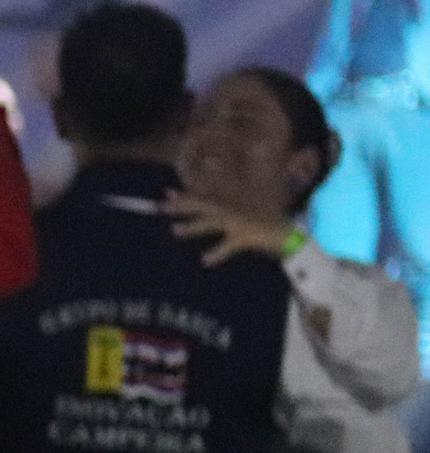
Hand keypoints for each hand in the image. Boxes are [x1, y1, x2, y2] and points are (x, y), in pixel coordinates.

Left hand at [161, 192, 295, 265]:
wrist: (291, 234)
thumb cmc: (268, 223)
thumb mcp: (248, 212)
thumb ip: (232, 206)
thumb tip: (217, 203)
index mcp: (232, 203)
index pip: (206, 197)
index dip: (187, 195)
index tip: (167, 192)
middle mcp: (233, 209)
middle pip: (203, 206)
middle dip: (183, 206)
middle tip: (161, 207)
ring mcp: (240, 222)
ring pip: (212, 223)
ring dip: (193, 227)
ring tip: (174, 231)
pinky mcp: (247, 236)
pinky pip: (229, 245)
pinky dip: (217, 252)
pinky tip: (205, 260)